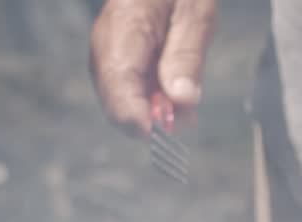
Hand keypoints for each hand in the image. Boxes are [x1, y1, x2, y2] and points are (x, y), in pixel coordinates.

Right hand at [89, 0, 216, 137]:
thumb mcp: (195, 12)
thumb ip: (187, 56)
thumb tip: (181, 100)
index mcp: (121, 34)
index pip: (120, 95)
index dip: (145, 122)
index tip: (174, 129)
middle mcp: (105, 50)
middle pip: (118, 107)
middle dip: (153, 121)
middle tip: (187, 118)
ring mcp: (107, 56)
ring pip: (124, 105)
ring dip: (156, 113)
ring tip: (185, 105)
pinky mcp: (117, 60)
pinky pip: (129, 92)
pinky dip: (152, 101)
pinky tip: (175, 95)